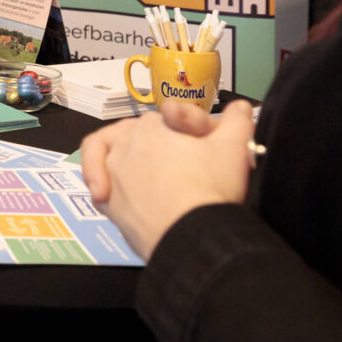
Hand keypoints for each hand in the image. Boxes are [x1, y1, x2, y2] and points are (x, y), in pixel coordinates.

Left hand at [79, 99, 254, 258]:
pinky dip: (103, 185)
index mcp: (153, 124)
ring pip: (113, 158)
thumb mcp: (234, 148)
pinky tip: (121, 196)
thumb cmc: (211, 188)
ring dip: (127, 162)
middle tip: (180, 166)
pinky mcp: (107, 202)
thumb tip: (242, 107)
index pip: (165, 120)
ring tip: (148, 179)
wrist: (192, 234)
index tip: (200, 148)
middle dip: (156, 146)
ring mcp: (113, 172)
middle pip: (139, 138)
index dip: (183, 131)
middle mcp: (126, 143)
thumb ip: (238, 121)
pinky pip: (99, 186)